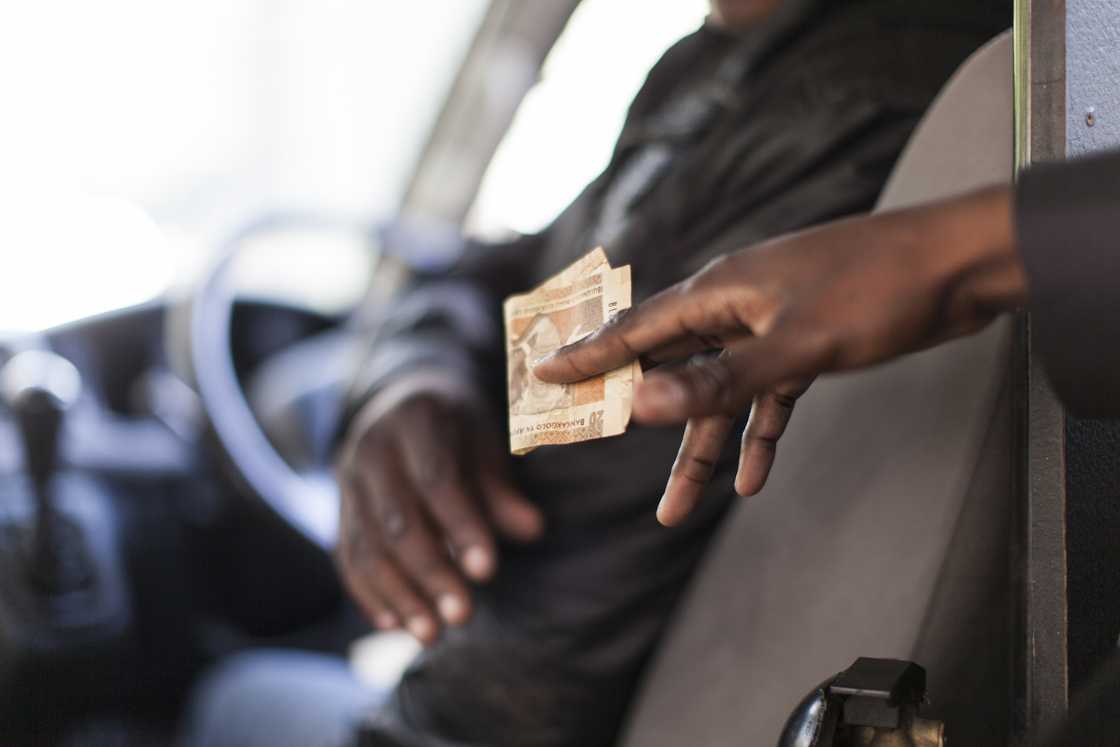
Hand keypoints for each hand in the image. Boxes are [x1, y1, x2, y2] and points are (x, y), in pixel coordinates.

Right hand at [335, 372, 542, 643]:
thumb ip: (501, 489)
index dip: (461, 527)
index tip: (488, 573)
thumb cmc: (457, 428)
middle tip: (463, 617)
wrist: (402, 400)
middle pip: (396, 520)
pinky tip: (395, 624)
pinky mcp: (339, 508)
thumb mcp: (484, 442)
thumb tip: (533, 530)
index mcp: (415, 419)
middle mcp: (371, 448)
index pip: (436, 480)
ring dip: (399, 595)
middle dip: (431, 573)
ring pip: (366, 546)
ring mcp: (347, 480)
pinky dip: (370, 594)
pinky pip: (347, 557)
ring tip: (431, 635)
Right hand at [536, 186, 1023, 522]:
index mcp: (721, 292)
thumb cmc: (879, 289)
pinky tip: (752, 478)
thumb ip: (720, 379)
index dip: (589, 357)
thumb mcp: (796, 343)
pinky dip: (758, 435)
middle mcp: (737, 306)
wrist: (963, 266)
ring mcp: (772, 325)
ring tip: (676, 511)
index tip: (542, 374)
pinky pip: (767, 397)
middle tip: (597, 451)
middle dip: (639, 418)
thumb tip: (642, 405)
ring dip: (701, 450)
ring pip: (720, 395)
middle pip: (671, 368)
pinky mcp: (807, 344)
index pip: (637, 330)